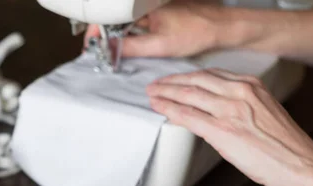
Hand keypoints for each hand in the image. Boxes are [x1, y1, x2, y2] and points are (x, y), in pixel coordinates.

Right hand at [83, 2, 227, 57]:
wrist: (221, 27)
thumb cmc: (198, 30)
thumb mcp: (160, 45)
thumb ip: (132, 48)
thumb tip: (109, 50)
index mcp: (143, 5)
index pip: (109, 16)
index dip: (96, 33)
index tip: (91, 47)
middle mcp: (145, 3)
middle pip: (114, 18)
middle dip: (104, 36)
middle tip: (100, 53)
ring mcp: (150, 8)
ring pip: (124, 22)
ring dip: (117, 37)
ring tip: (113, 51)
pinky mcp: (157, 14)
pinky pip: (136, 24)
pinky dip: (129, 35)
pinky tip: (130, 46)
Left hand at [145, 68, 312, 185]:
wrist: (300, 164)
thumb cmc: (284, 145)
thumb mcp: (262, 112)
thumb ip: (239, 105)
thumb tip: (213, 111)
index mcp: (251, 85)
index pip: (210, 75)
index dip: (187, 76)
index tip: (174, 79)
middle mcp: (239, 92)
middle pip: (195, 81)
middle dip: (170, 82)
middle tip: (155, 85)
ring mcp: (229, 110)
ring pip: (188, 95)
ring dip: (165, 94)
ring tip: (152, 95)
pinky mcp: (222, 130)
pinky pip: (188, 116)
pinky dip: (169, 110)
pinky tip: (159, 108)